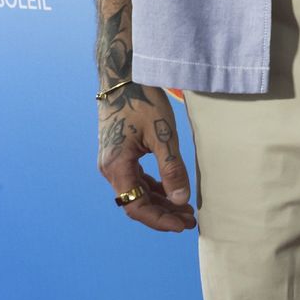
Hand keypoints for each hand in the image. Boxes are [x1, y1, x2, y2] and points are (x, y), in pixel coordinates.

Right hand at [98, 83, 195, 230]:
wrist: (123, 73)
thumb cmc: (142, 99)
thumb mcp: (162, 134)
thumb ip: (171, 168)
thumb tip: (180, 201)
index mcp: (116, 167)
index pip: (136, 207)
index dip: (160, 220)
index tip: (181, 226)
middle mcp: (110, 168)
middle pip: (136, 202)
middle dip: (162, 214)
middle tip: (189, 220)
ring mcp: (113, 160)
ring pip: (136, 191)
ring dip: (159, 201)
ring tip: (184, 208)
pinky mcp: (119, 152)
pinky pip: (135, 178)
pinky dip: (153, 187)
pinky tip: (170, 190)